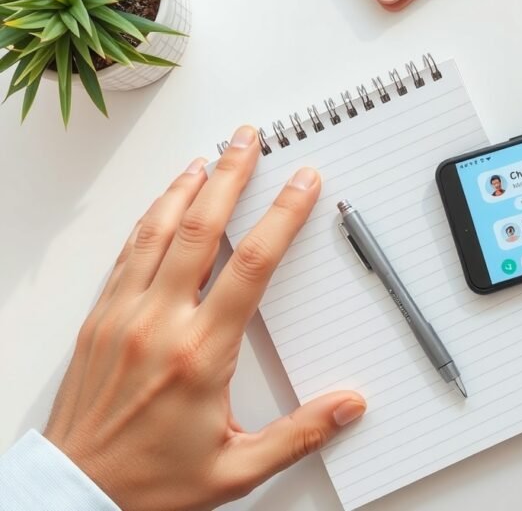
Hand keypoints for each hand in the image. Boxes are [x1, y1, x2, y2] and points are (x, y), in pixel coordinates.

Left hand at [44, 126, 365, 510]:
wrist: (77, 491)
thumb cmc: (152, 482)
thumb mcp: (237, 468)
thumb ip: (299, 434)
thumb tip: (349, 406)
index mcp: (201, 354)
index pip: (252, 265)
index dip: (282, 216)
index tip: (301, 183)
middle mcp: (159, 323)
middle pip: (201, 229)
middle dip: (230, 176)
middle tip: (248, 140)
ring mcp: (123, 315)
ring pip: (158, 231)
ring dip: (186, 187)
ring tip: (208, 157)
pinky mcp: (99, 319)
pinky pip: (128, 253)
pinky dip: (150, 218)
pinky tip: (163, 204)